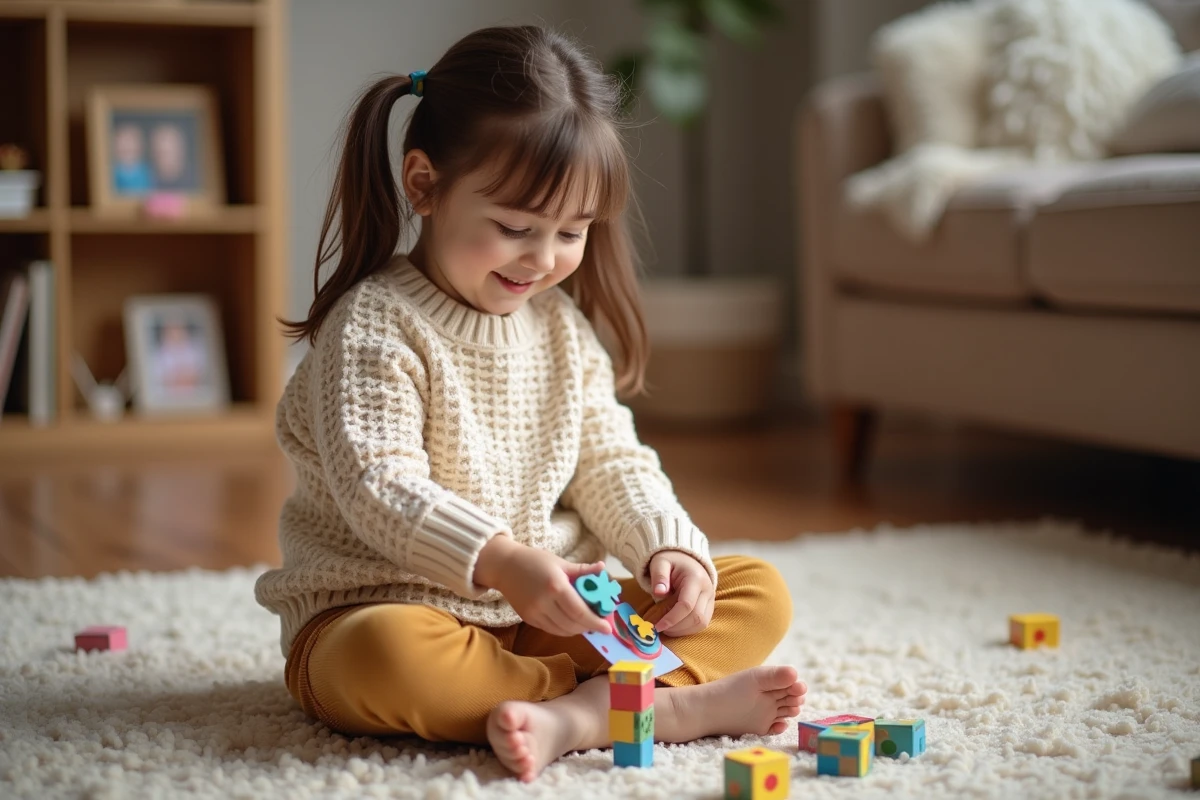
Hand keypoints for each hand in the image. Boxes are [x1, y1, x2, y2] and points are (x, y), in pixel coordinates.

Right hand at [474, 536, 611, 637]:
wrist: (504, 566)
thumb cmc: (534, 560)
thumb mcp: (560, 562)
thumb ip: (582, 570)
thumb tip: (602, 568)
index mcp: (556, 586)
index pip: (579, 611)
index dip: (595, 622)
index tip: (608, 628)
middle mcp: (544, 602)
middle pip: (572, 624)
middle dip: (589, 627)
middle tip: (599, 624)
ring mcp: (535, 613)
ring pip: (562, 630)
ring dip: (577, 630)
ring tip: (587, 624)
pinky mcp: (528, 619)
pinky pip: (551, 629)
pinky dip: (564, 629)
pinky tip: (571, 623)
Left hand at [649, 551, 714, 635]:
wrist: (685, 559)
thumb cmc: (671, 562)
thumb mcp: (660, 563)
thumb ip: (659, 576)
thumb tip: (658, 592)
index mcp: (695, 578)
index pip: (687, 605)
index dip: (672, 619)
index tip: (656, 626)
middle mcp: (707, 590)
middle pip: (696, 617)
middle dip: (676, 627)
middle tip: (659, 628)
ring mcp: (711, 599)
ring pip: (701, 623)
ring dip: (682, 631)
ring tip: (665, 628)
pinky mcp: (709, 607)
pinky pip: (702, 624)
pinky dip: (687, 630)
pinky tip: (674, 628)